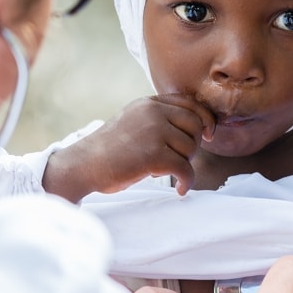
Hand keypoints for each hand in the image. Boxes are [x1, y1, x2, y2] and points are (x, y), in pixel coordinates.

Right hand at [43, 93, 215, 200]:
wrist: (82, 165)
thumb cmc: (109, 150)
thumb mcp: (133, 122)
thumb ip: (158, 119)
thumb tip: (196, 128)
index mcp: (149, 103)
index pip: (190, 103)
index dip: (205, 119)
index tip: (209, 134)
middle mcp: (153, 112)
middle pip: (195, 125)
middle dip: (193, 145)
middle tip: (179, 159)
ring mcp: (153, 131)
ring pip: (190, 148)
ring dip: (183, 164)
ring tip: (164, 171)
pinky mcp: (153, 154)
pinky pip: (185, 168)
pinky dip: (187, 182)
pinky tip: (179, 189)